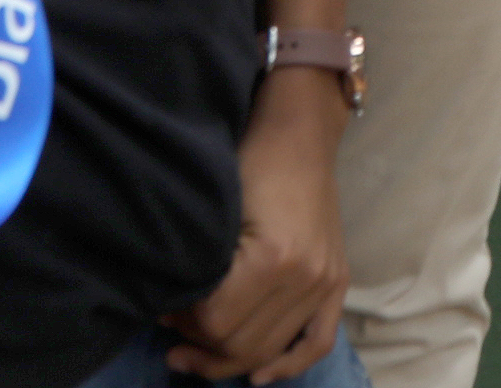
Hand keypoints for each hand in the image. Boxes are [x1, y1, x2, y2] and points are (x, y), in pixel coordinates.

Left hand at [170, 75, 349, 380]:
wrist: (298, 136)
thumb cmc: (247, 163)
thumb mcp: (215, 216)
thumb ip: (198, 270)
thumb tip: (173, 315)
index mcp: (274, 258)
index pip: (216, 323)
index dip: (183, 323)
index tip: (163, 309)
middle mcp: (307, 277)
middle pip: (242, 344)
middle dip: (200, 343)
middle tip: (174, 327)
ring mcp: (327, 281)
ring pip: (270, 349)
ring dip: (229, 357)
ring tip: (197, 351)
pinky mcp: (337, 280)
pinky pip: (319, 340)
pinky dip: (290, 364)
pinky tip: (259, 376)